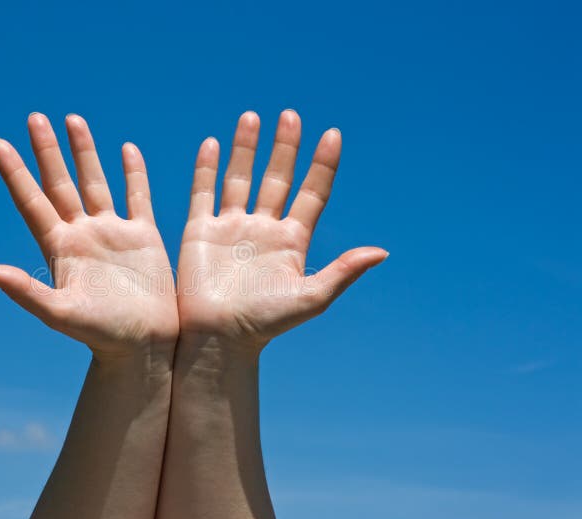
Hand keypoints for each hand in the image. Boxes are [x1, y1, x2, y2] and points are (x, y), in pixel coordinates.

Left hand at [0, 113, 177, 358]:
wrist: (147, 345)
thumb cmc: (103, 335)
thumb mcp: (61, 314)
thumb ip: (26, 291)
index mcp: (60, 249)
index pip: (32, 202)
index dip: (15, 173)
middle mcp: (82, 235)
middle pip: (60, 184)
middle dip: (47, 151)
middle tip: (34, 117)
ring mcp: (113, 233)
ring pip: (95, 182)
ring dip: (84, 152)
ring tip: (73, 119)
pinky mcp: (143, 237)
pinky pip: (137, 196)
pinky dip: (133, 173)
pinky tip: (126, 149)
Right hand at [177, 110, 387, 352]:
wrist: (217, 339)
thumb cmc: (265, 324)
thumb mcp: (311, 298)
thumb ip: (343, 271)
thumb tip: (382, 251)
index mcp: (292, 241)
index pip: (311, 193)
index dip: (322, 165)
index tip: (332, 134)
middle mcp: (263, 228)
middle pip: (277, 178)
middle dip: (285, 148)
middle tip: (291, 115)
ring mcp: (231, 227)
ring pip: (240, 178)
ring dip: (246, 148)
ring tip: (252, 117)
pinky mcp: (201, 232)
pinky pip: (204, 193)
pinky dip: (207, 169)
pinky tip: (212, 143)